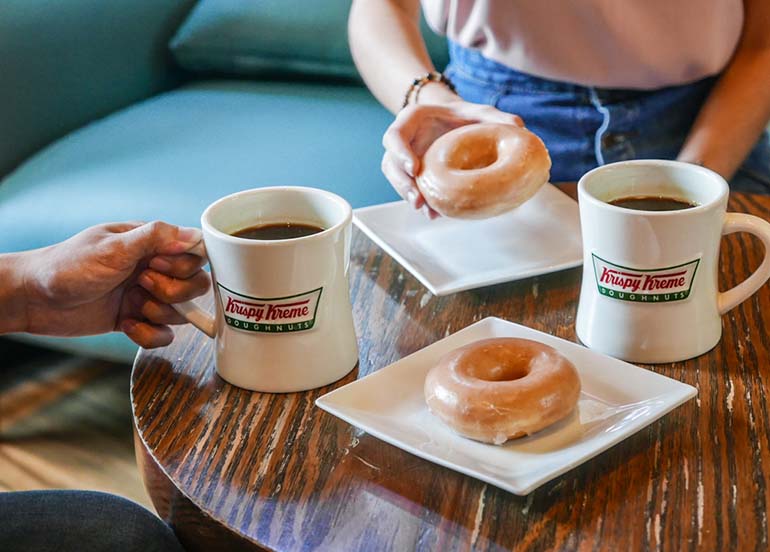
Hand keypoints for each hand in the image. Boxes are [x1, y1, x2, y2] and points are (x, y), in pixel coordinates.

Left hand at [21, 221, 209, 347]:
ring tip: (131, 306)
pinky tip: (126, 325)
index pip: (194, 252)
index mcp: (150, 244)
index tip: (157, 265)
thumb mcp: (113, 248)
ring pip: (182, 312)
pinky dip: (149, 334)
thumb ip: (155, 237)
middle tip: (142, 284)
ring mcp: (146, 295)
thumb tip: (193, 234)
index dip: (185, 264)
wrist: (34, 299)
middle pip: (195, 284)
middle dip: (174, 291)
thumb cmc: (67, 266)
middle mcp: (153, 268)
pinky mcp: (136, 320)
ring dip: (159, 313)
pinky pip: (164, 335)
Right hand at [382, 100, 523, 217]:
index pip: (394, 136)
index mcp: (412, 120)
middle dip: (402, 184)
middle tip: (419, 200)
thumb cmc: (464, 117)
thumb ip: (496, 118)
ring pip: (398, 181)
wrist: (456, 124)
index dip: (400, 153)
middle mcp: (404, 142)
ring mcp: (405, 161)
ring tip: (428, 211)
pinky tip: (436, 214)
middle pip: (391, 164)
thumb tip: (518, 129)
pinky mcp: (413, 177)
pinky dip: (423, 203)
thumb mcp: (480, 112)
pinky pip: (411, 190)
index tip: (414, 169)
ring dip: (409, 197)